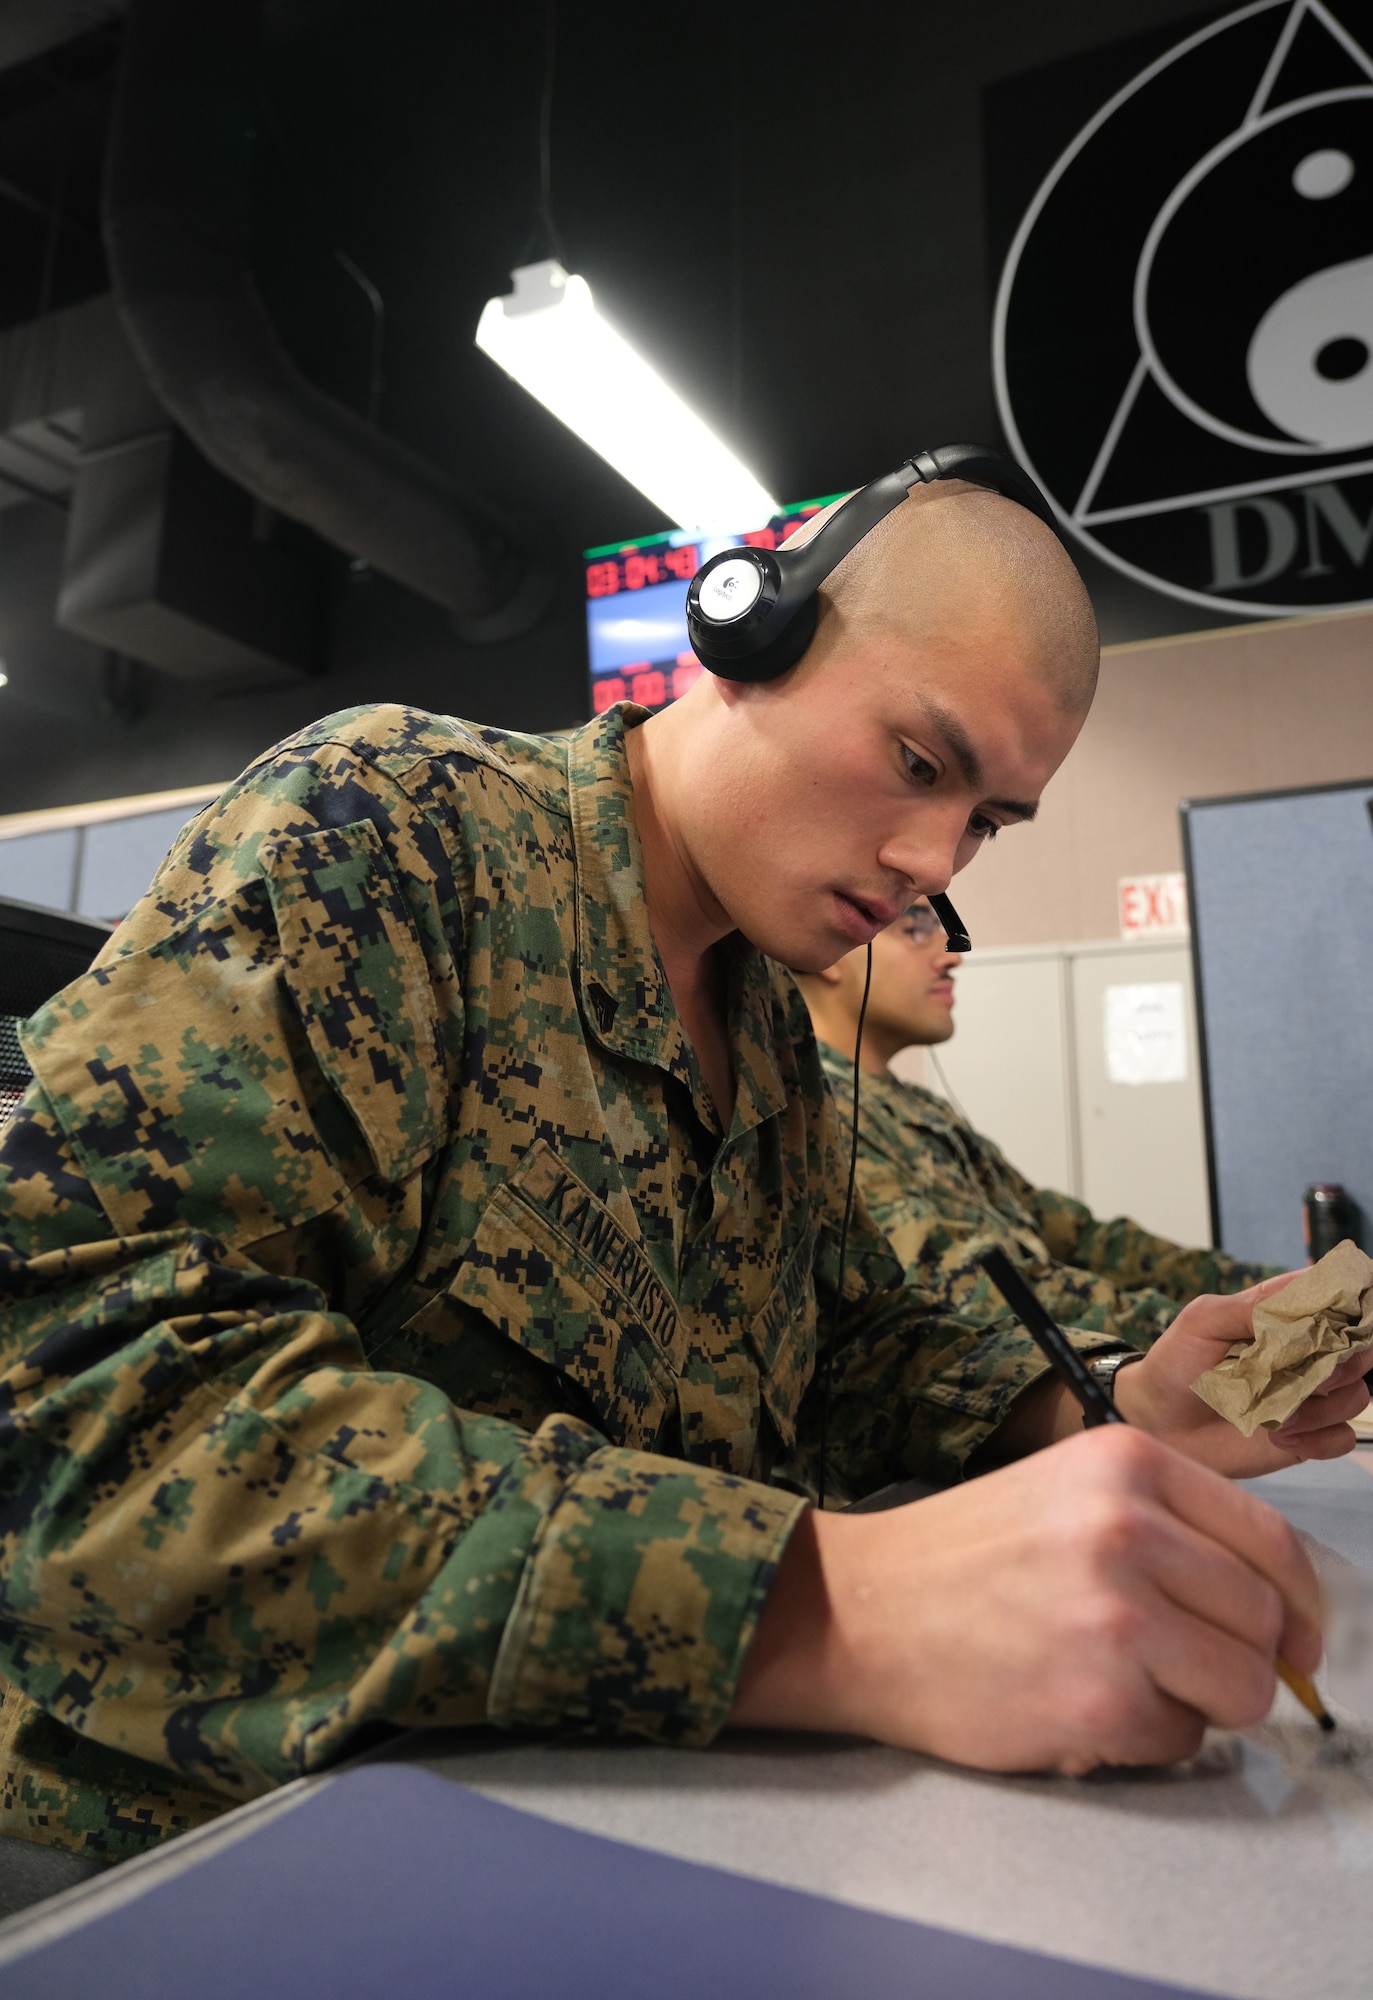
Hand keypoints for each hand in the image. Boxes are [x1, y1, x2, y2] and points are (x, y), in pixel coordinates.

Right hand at [730, 1425, 1321, 1772]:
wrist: (860, 1611)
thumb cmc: (964, 1557)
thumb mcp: (1068, 1493)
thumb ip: (1168, 1530)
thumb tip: (1276, 1613)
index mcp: (1129, 1463)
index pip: (1270, 1542)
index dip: (1298, 1604)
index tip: (1295, 1640)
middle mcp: (1131, 1528)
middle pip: (1265, 1620)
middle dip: (1240, 1659)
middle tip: (1184, 1670)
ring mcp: (1120, 1617)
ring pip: (1242, 1687)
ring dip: (1199, 1702)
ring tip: (1128, 1685)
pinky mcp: (1102, 1701)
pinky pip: (1182, 1740)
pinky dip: (1145, 1739)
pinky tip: (1082, 1707)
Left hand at [1114, 1273, 1372, 1475]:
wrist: (1158, 1422)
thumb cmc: (1175, 1364)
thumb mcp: (1203, 1321)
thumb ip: (1251, 1305)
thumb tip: (1302, 1295)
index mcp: (1282, 1317)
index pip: (1338, 1301)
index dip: (1350, 1309)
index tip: (1336, 1325)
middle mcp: (1303, 1353)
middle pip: (1361, 1349)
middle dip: (1342, 1364)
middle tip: (1309, 1379)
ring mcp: (1307, 1394)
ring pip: (1355, 1395)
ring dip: (1321, 1408)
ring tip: (1276, 1417)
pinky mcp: (1306, 1433)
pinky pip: (1340, 1437)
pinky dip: (1318, 1439)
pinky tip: (1280, 1438)